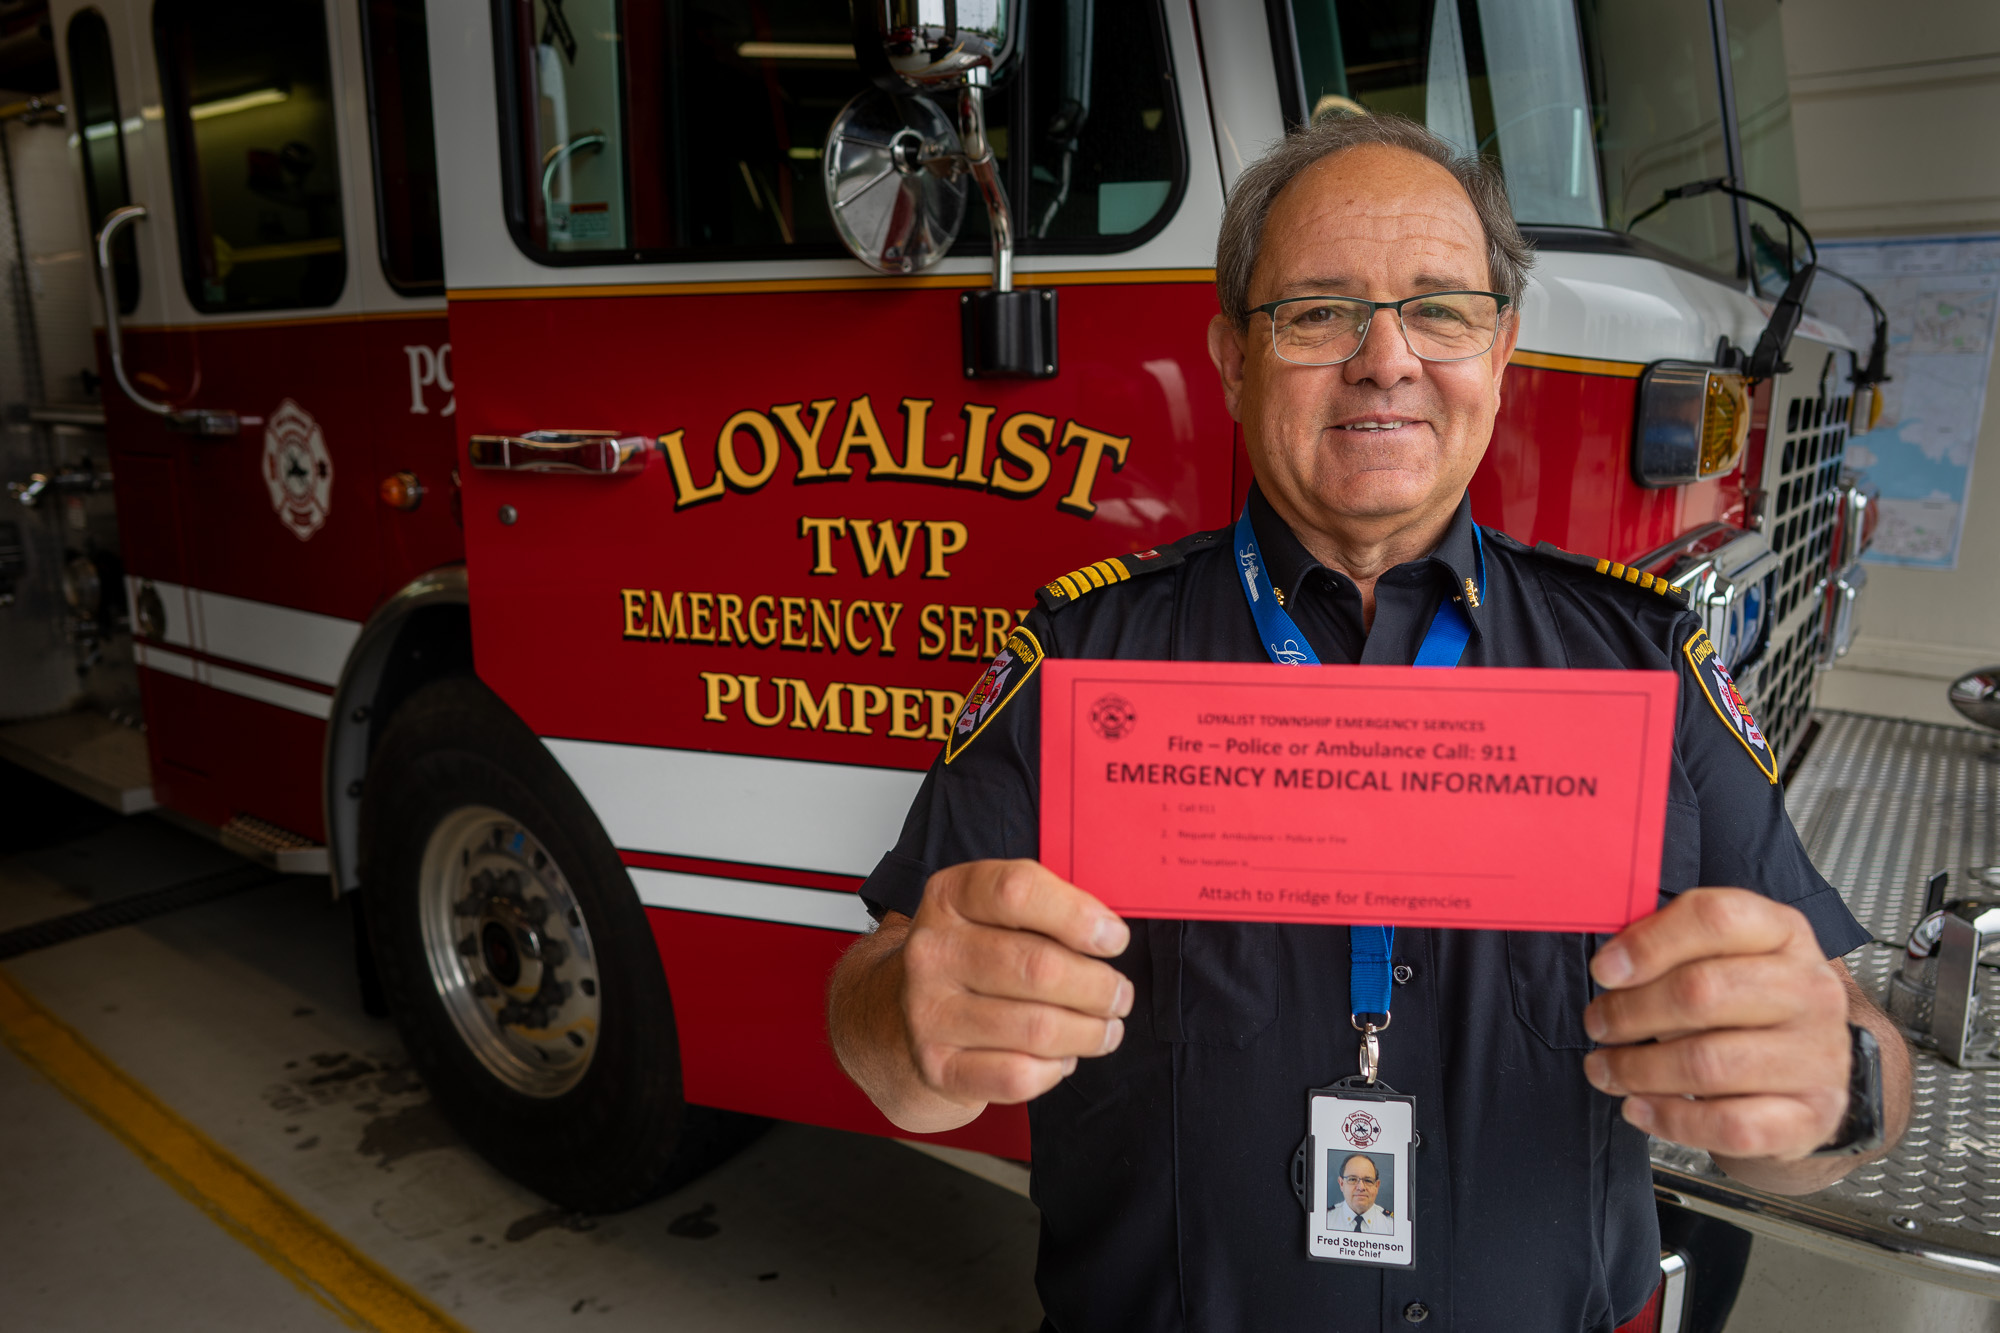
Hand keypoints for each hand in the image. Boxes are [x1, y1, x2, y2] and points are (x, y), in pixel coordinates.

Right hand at [900, 859, 1132, 1109]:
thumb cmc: (979, 955)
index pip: (1017, 891)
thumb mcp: (1000, 913)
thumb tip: (1107, 936)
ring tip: (1104, 1029)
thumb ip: (1050, 910)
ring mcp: (928, 1011)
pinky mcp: (937, 1066)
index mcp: (950, 897)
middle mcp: (931, 950)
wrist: (914, 1015)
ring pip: (1037, 1028)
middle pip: (1037, 966)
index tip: (1114, 939)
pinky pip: (1018, 1076)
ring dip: (1089, 1033)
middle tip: (1119, 995)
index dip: (1077, 916)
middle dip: (1098, 987)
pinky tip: (1060, 1058)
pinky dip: (1055, 1070)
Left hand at [1582, 888, 1849, 1161]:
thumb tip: (1612, 966)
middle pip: (1702, 991)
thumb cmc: (1745, 1007)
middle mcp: (1810, 989)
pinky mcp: (1812, 1114)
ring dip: (1637, 1069)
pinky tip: (1639, 1107)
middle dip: (1630, 1012)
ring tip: (1605, 1069)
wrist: (1808, 1073)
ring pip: (1708, 1063)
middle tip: (1598, 1024)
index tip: (1604, 971)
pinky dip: (1671, 1120)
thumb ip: (1668, 948)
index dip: (1648, 944)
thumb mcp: (1717, 957)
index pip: (1715, 918)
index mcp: (1783, 933)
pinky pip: (1731, 1125)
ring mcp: (1817, 1055)